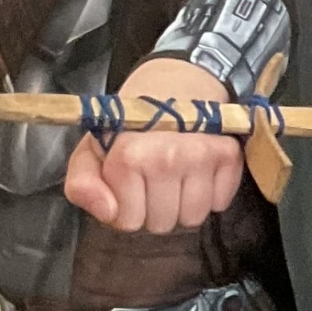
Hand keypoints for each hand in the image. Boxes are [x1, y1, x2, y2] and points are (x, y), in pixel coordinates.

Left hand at [64, 59, 243, 233]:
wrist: (172, 85)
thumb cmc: (129, 125)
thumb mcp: (90, 151)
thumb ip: (83, 185)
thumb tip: (109, 212)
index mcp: (128, 155)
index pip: (128, 222)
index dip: (126, 208)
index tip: (128, 184)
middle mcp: (167, 156)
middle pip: (162, 224)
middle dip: (154, 209)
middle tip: (152, 180)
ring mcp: (201, 156)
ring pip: (193, 218)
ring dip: (183, 205)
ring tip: (175, 177)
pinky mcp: (228, 155)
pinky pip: (220, 203)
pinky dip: (211, 194)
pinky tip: (198, 172)